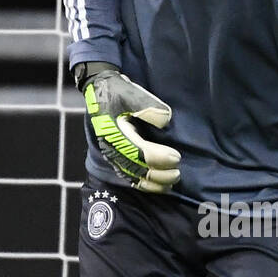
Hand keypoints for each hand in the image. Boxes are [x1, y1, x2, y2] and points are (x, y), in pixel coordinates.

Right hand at [77, 64, 180, 192]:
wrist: (99, 90)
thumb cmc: (117, 91)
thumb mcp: (132, 94)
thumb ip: (149, 107)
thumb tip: (165, 121)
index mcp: (114, 133)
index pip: (140, 153)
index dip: (159, 158)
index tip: (176, 157)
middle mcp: (111, 148)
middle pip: (137, 169)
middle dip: (159, 175)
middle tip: (177, 173)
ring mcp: (112, 155)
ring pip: (133, 177)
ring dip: (153, 183)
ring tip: (171, 183)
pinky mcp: (114, 157)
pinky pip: (129, 176)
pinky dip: (144, 184)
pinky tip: (157, 186)